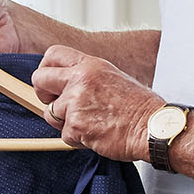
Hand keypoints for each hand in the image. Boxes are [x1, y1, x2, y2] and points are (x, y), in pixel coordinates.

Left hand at [30, 46, 166, 161]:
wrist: (153, 127)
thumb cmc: (139, 106)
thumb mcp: (112, 77)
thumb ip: (87, 77)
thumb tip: (65, 83)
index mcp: (90, 65)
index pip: (52, 54)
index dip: (46, 69)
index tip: (50, 82)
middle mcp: (80, 79)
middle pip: (39, 79)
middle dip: (43, 95)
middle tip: (55, 105)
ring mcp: (76, 102)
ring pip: (50, 113)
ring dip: (64, 122)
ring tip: (87, 123)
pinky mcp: (76, 125)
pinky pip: (64, 135)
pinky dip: (77, 139)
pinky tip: (96, 135)